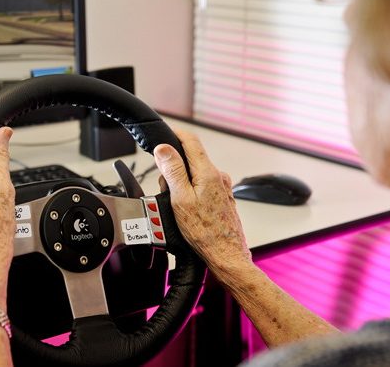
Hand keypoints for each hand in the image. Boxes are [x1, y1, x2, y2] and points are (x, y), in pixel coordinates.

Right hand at [153, 130, 250, 270]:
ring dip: (181, 183)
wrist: (226, 255)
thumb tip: (164, 149)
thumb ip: (173, 171)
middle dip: (174, 167)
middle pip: (191, 159)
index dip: (175, 134)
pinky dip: (191, 192)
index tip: (163, 136)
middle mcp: (218, 176)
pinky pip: (202, 186)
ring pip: (196, 174)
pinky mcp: (222, 198)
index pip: (191, 141)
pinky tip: (187, 211)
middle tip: (165, 188)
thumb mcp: (181, 199)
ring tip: (177, 205)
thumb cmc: (205, 232)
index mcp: (208, 173)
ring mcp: (222, 187)